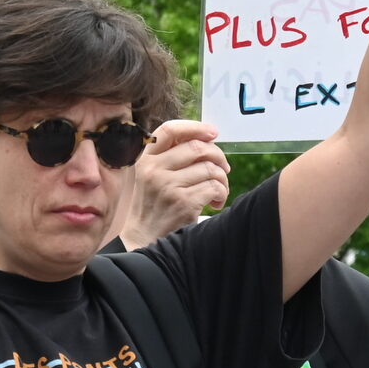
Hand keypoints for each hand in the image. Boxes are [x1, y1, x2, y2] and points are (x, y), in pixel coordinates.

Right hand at [119, 120, 230, 249]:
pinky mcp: (183, 202)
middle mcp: (154, 170)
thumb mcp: (152, 178)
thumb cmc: (155, 207)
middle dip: (218, 156)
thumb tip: (206, 139)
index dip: (195, 127)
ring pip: (210, 168)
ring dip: (222, 179)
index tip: (213, 133)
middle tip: (224, 169)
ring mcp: (167, 186)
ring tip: (218, 191)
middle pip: (197, 147)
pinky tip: (216, 203)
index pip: (170, 130)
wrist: (144, 240)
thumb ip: (171, 158)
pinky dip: (222, 194)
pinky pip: (215, 187)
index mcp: (145, 160)